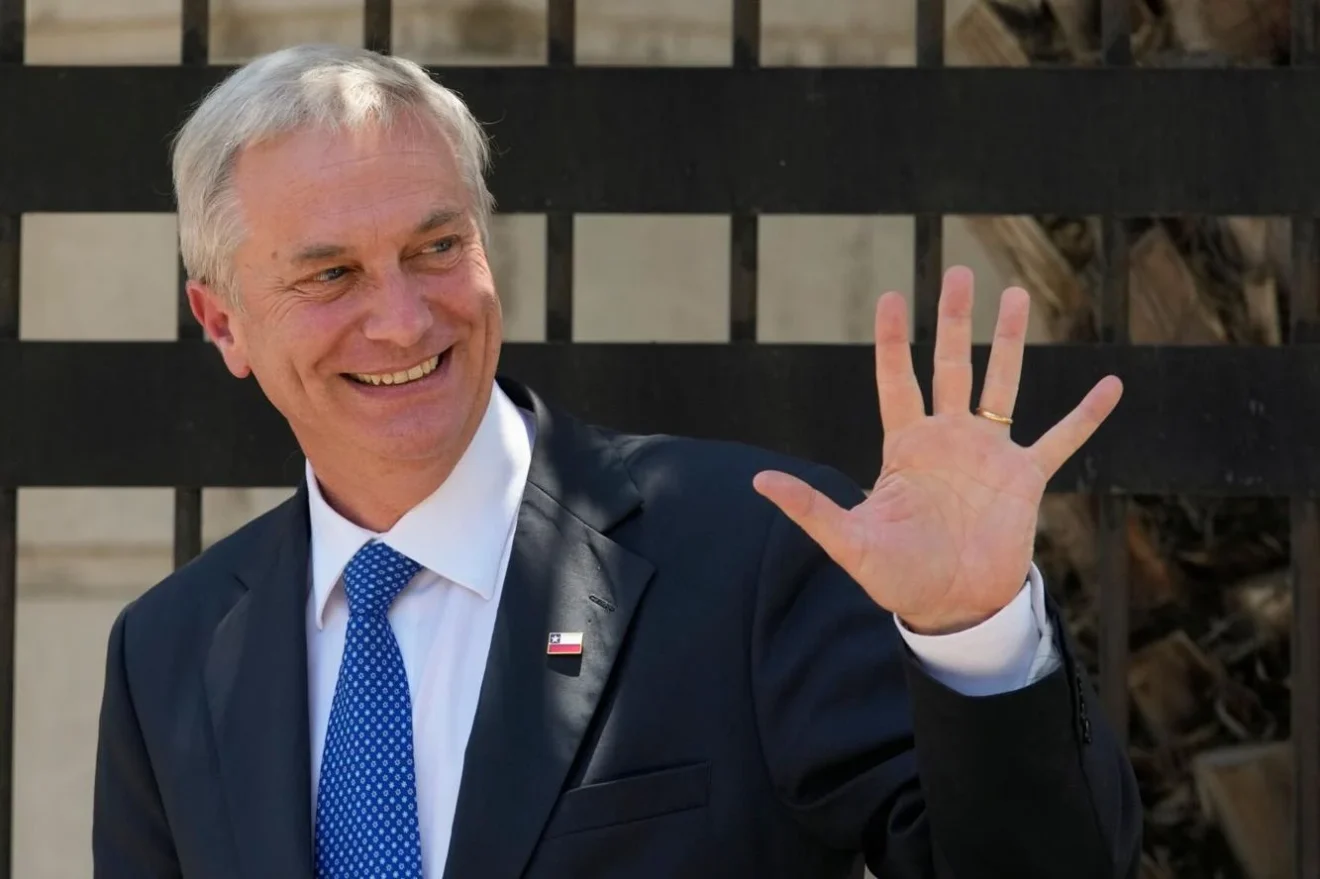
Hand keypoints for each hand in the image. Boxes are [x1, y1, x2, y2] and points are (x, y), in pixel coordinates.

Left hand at [752, 266, 1121, 634]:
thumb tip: (757, 480)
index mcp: (905, 447)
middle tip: (959, 272)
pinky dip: (1086, 415)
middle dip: (954, 320)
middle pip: (950, 364)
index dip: (892, 340)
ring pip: (1001, 385)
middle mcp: (947, 439)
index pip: (897, 380)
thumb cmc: (896, 576)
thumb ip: (810, 507)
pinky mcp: (1025, 479)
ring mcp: (988, 455)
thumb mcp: (849, 541)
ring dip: (1008, 342)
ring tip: (1014, 296)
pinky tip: (1111, 385)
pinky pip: (1061, 439)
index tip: (892, 297)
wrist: (951, 609)